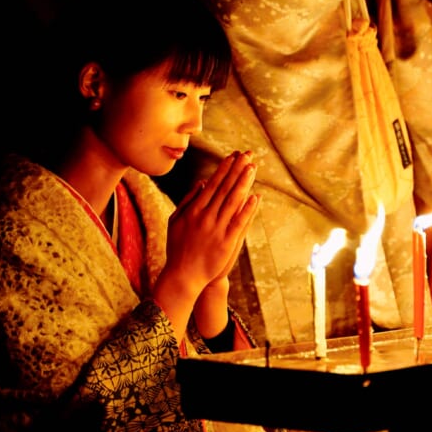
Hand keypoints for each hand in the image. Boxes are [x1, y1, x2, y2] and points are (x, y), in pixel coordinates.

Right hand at [154, 151, 258, 338]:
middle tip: (248, 155)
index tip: (233, 156)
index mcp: (194, 210)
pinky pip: (239, 221)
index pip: (212, 184)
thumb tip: (201, 182)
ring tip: (253, 167)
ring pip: (233, 201)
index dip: (224, 169)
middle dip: (237, 170)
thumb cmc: (178, 247)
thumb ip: (187, 201)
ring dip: (244, 183)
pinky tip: (255, 196)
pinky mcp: (227, 242)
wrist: (184, 276)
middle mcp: (205, 216)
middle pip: (225, 188)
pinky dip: (247, 208)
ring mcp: (217, 229)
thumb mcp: (175, 221)